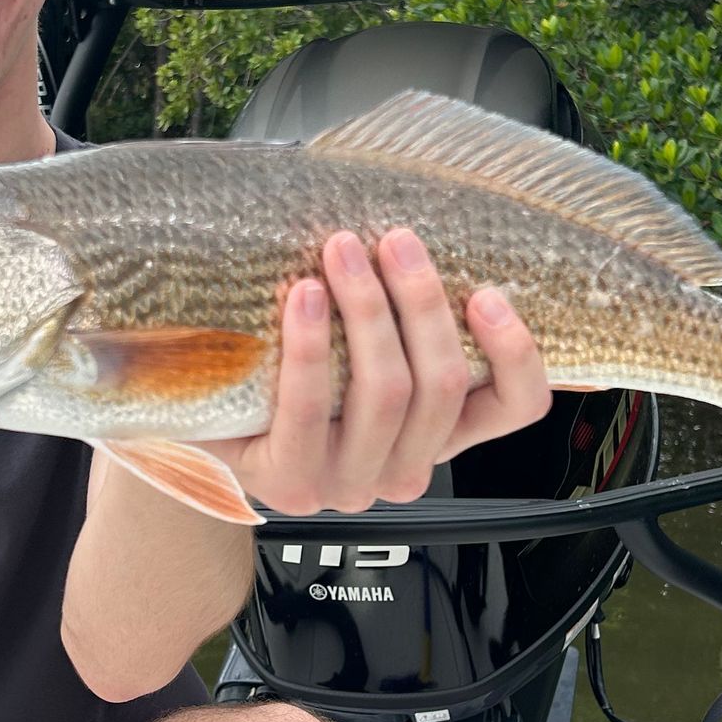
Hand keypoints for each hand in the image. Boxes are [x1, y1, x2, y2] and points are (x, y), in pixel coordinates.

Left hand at [201, 228, 551, 515]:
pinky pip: (309, 408)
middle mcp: (402, 469)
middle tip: (395, 241)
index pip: (514, 408)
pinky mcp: (290, 485)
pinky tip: (304, 297)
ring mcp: (348, 484)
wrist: (206, 414)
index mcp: (437, 436)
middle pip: (441, 384)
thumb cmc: (289, 372)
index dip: (516, 353)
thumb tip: (423, 236)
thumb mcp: (362, 349)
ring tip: (342, 250)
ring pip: (385, 392)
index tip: (489, 293)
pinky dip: (310, 346)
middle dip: (422, 301)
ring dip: (368, 309)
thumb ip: (404, 320)